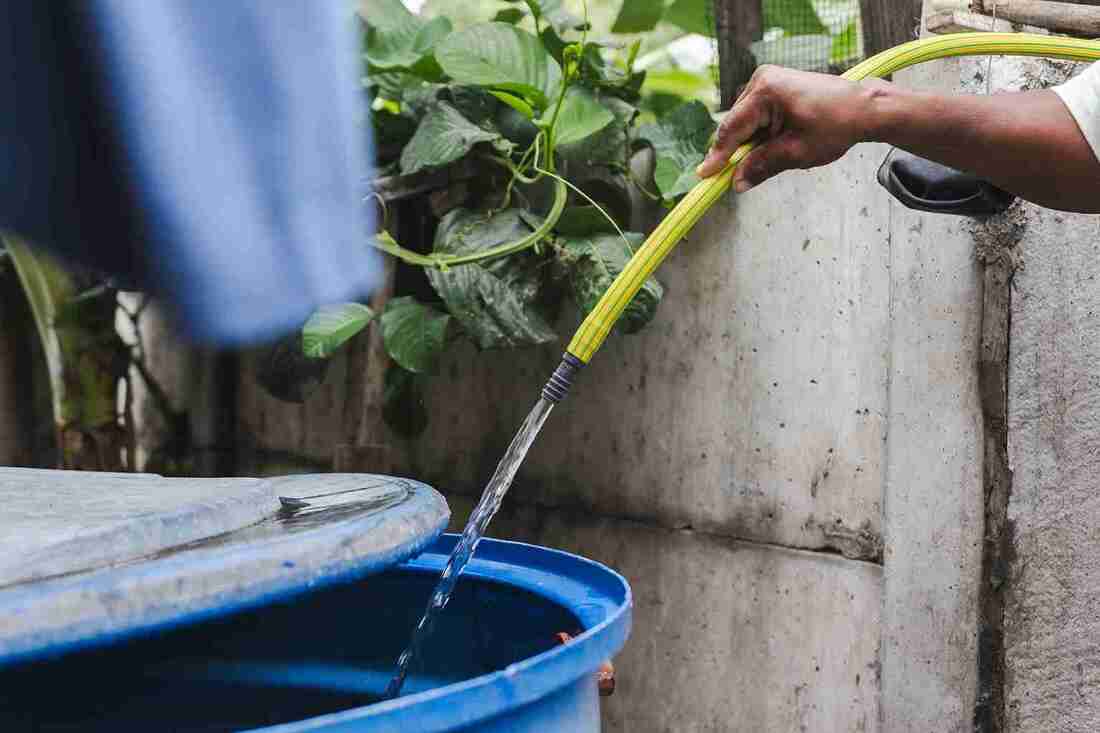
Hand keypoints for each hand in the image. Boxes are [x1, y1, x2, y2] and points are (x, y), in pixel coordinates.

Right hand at [696, 65, 889, 191]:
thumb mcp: (796, 153)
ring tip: (771, 157)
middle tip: (734, 178)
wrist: (864, 108)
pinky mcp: (775, 87)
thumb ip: (761, 166)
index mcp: (765, 91)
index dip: (718, 156)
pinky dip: (760, 134)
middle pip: (736, 125)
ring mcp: (768, 81)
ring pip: (745, 122)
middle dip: (736, 151)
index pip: (732, 128)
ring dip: (751, 143)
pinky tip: (774, 145)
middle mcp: (762, 80)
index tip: (705, 175)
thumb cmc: (837, 124)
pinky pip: (756, 116)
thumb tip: (737, 182)